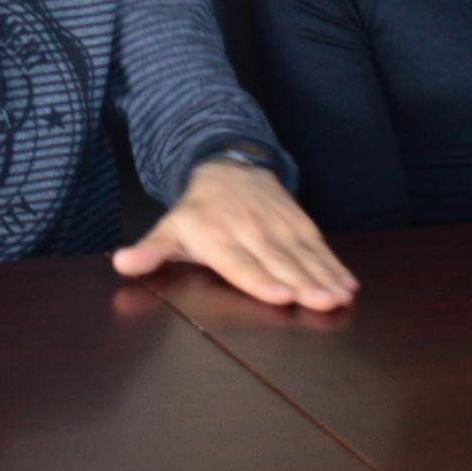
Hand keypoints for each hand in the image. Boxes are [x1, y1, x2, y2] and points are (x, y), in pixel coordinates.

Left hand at [111, 160, 358, 310]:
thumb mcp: (169, 228)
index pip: (241, 263)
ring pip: (303, 254)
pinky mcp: (298, 220)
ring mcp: (277, 223)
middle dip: (304, 283)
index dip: (262, 280)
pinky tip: (349, 284)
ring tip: (341, 297)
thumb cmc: (197, 213)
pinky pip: (318, 245)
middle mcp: (250, 229)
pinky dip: (335, 264)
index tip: (282, 296)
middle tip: (324, 303)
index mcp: (216, 236)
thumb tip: (122, 263)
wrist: (228, 167)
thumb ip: (151, 251)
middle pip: (279, 261)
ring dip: (325, 276)